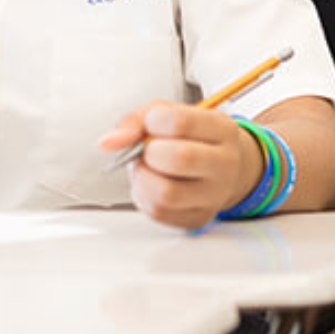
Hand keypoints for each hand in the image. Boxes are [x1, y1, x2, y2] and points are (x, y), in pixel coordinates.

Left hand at [98, 102, 262, 230]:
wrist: (220, 167)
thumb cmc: (191, 138)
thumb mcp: (169, 115)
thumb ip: (136, 121)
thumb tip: (109, 142)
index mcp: (222, 130)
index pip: (180, 122)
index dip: (152, 122)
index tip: (150, 124)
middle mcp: (225, 164)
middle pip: (180, 159)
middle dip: (150, 154)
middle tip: (148, 151)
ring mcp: (214, 195)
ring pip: (167, 194)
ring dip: (143, 179)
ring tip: (146, 169)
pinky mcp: (198, 218)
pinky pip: (159, 213)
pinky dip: (144, 197)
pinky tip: (150, 185)